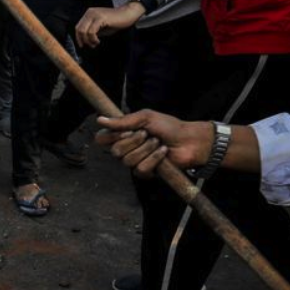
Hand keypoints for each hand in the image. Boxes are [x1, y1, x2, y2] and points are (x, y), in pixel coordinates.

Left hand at [75, 2, 144, 47]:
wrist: (127, 14)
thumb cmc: (115, 22)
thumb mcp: (101, 28)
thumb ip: (92, 32)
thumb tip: (84, 40)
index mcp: (88, 14)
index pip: (78, 27)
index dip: (78, 38)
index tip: (82, 45)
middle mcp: (89, 12)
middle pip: (79, 29)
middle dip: (83, 40)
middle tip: (91, 45)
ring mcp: (94, 14)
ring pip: (83, 31)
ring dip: (88, 41)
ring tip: (95, 43)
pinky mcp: (100, 18)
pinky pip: (91, 31)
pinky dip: (93, 39)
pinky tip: (98, 41)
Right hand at [95, 110, 213, 175]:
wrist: (188, 140)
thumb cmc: (169, 126)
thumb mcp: (146, 117)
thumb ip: (123, 121)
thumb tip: (100, 119)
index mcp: (123, 134)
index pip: (102, 139)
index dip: (109, 137)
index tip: (123, 131)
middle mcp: (126, 148)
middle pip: (115, 151)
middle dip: (133, 141)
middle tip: (146, 134)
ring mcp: (135, 161)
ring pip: (128, 160)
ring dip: (146, 149)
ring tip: (157, 142)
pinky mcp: (146, 172)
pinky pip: (141, 168)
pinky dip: (154, 158)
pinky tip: (163, 152)